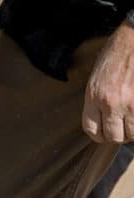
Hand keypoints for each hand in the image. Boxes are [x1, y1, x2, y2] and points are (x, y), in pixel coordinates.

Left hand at [84, 20, 133, 142]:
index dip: (99, 136)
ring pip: (132, 132)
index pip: (91, 130)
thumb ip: (96, 100)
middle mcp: (111, 102)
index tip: (104, 134)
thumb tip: (101, 120)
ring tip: (132, 120)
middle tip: (122, 128)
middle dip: (118, 135)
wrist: (133, 38)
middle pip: (113, 136)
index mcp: (94, 97)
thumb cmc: (116, 54)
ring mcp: (131, 103)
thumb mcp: (96, 78)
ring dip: (133, 130)